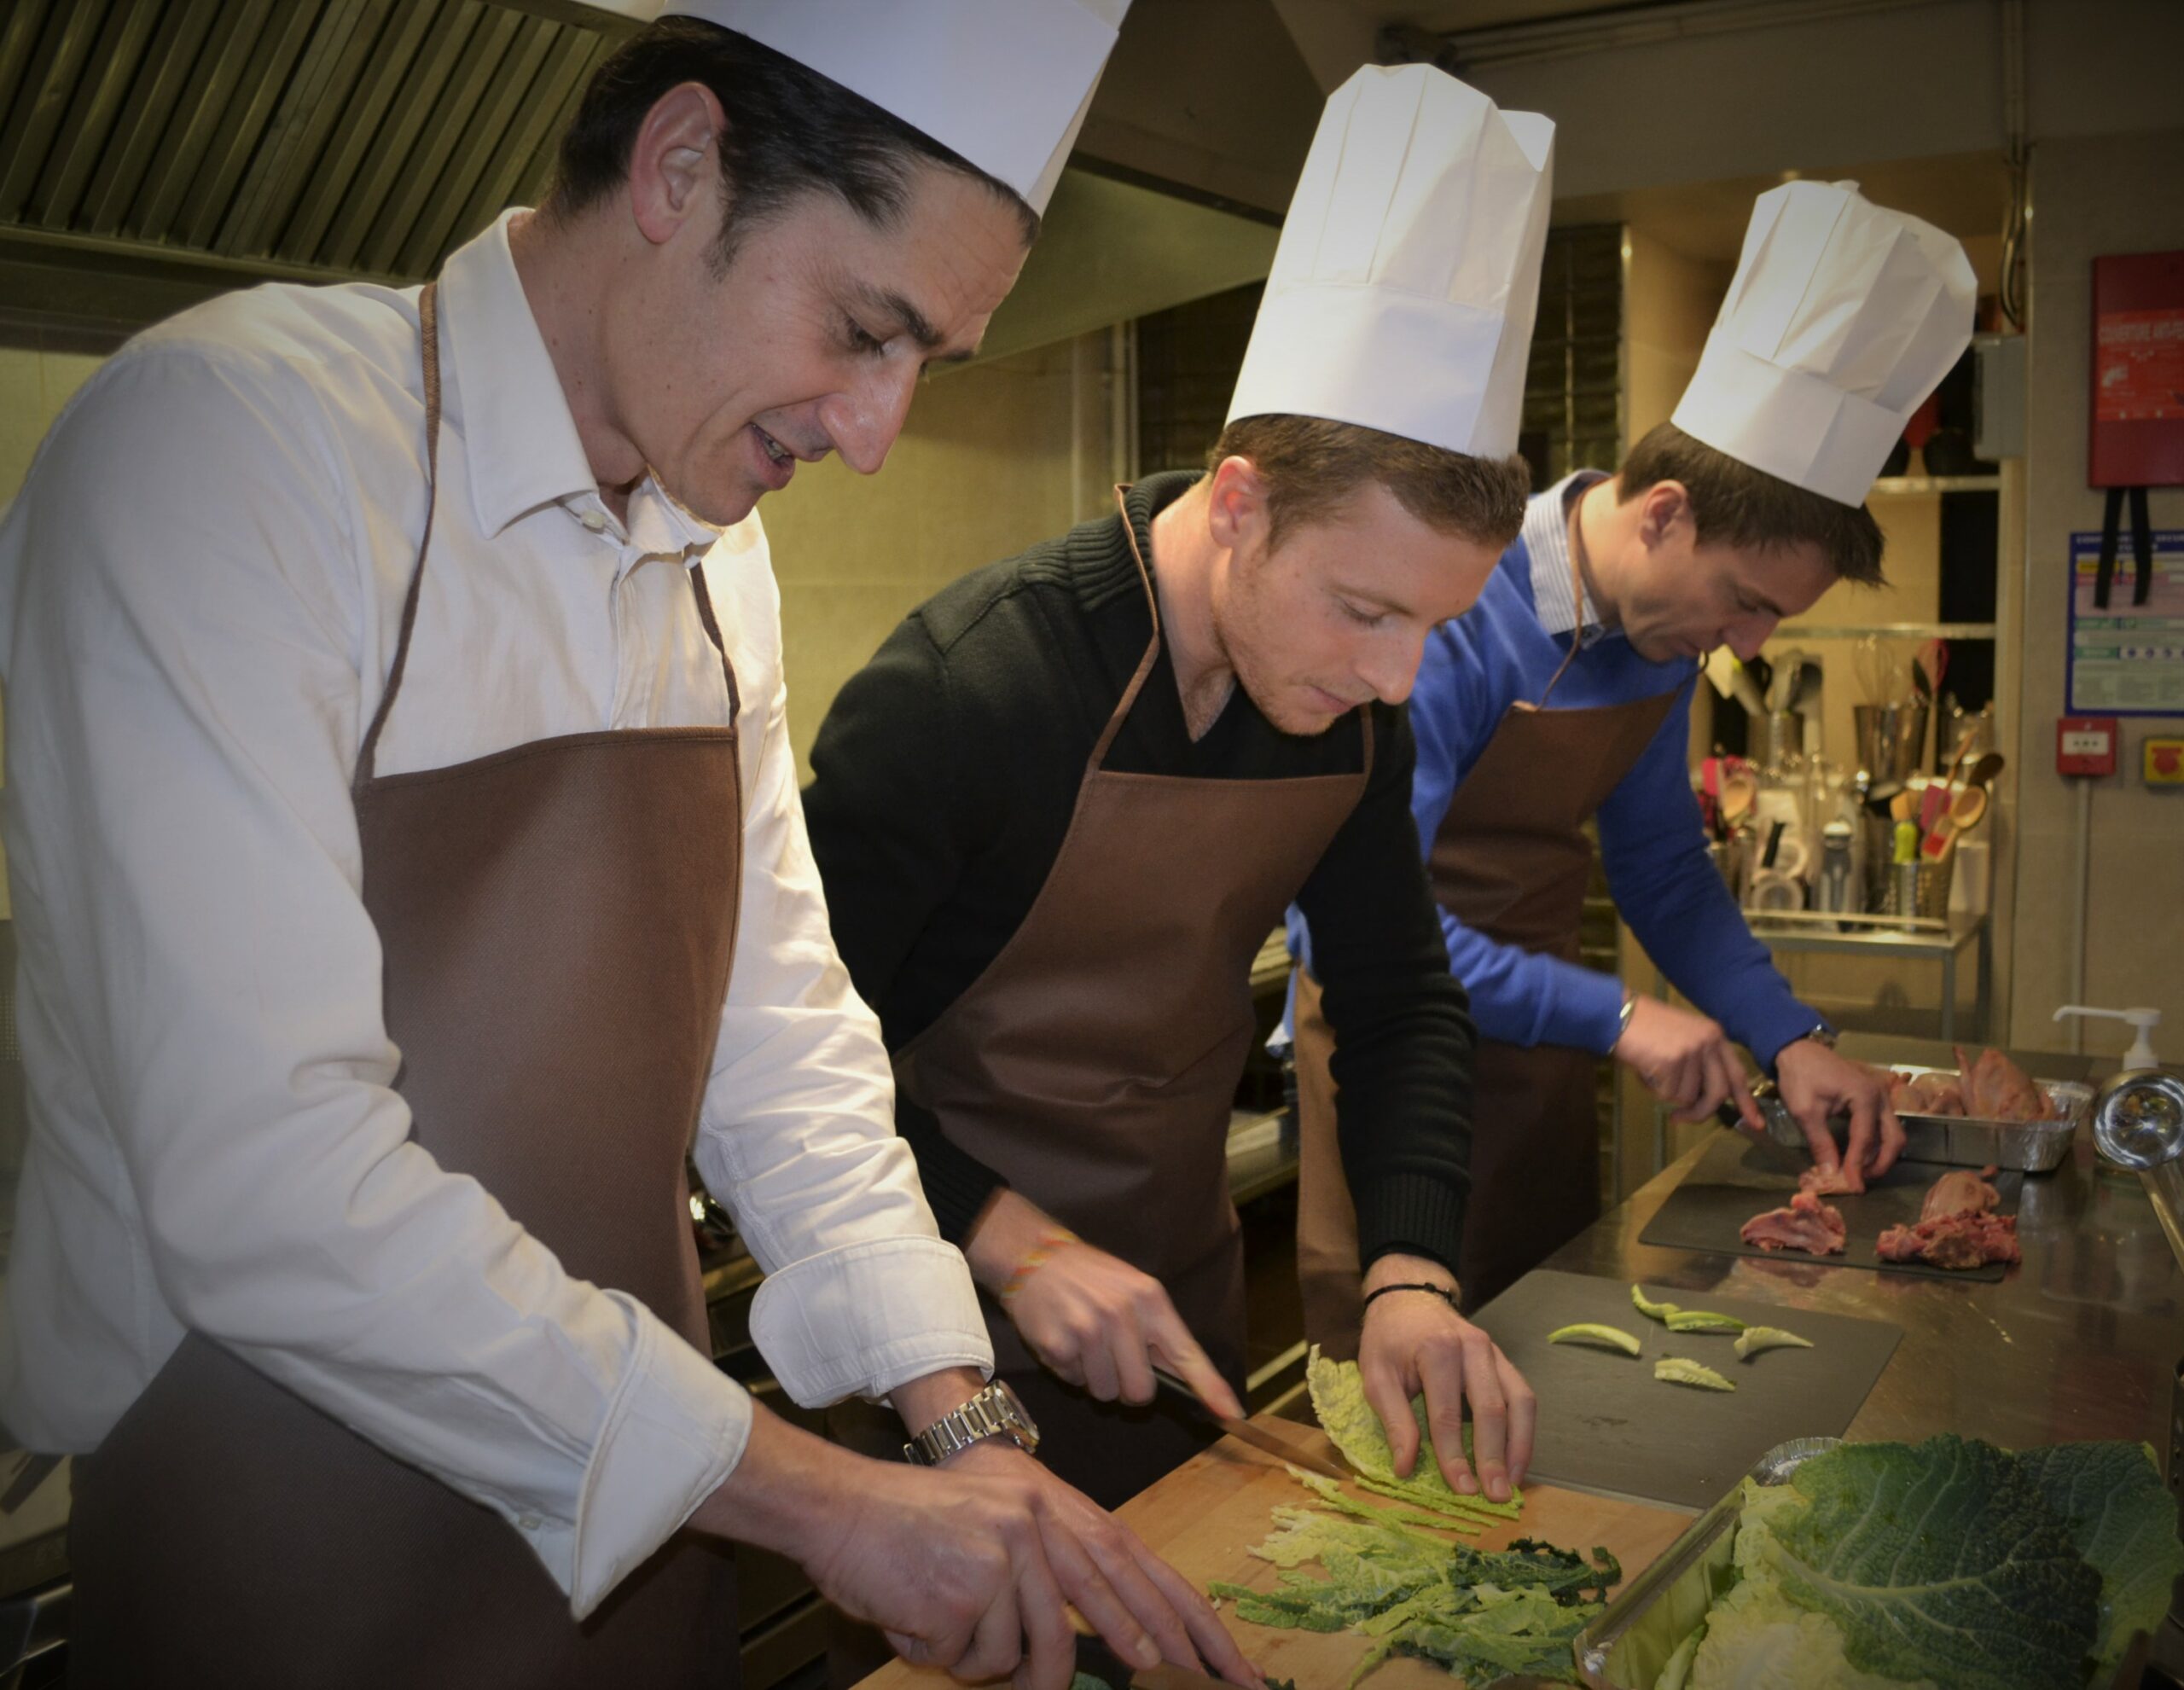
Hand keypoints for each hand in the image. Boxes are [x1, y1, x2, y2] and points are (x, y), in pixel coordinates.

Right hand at [696, 1409, 1263, 1689]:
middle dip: (1146, 1643)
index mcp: (1046, 1501)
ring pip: (1023, 1649)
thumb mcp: (990, 1522)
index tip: (1214, 1649)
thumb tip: (1080, 1631)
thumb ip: (1040, 1562)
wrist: (837, 1507)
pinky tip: (913, 1614)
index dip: (1173, 1605)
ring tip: (939, 1623)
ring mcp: (1003, 1554)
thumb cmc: (905, 1525)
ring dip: (983, 1656)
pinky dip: (940, 1652)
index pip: (1128, 1557)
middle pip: (1104, 1596)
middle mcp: (1034, 1519)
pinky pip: (971, 1658)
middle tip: (1174, 1678)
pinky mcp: (967, 1588)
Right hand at [965, 1191, 1243, 1420]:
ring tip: (1084, 1343)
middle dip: (1127, 1388)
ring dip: (1094, 1379)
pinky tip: (1063, 1340)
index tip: (1231, 1414)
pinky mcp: (1058, 1344)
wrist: (1034, 1255)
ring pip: (1105, 1393)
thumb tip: (1183, 1380)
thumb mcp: (1133, 1289)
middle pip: (1140, 1391)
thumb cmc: (1090, 1277)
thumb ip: (1157, 1333)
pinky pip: (1073, 1382)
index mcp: (1150, 1300)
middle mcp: (1122, 1314)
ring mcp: (1088, 1330)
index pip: (1186, 1353)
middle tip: (1113, 1361)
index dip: (1210, 1388)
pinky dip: (1068, 1370)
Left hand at [1356, 1254, 1534, 1503]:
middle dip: (1494, 1457)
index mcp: (1436, 1350)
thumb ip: (1393, 1420)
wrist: (1409, 1299)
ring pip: (1519, 1402)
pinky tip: (1518, 1458)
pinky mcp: (1503, 1359)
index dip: (1454, 1455)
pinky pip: (1523, 1395)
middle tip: (1496, 1495)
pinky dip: (1524, 1430)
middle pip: (1492, 1409)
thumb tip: (1406, 1468)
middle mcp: (1472, 1348)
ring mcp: (1493, 1352)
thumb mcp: (1375, 1375)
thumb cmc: (1389, 1340)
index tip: (1461, 1490)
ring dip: (1519, 1446)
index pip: (1447, 1413)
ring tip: (1514, 1483)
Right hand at [1614, 996, 1761, 1128]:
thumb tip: (1705, 1099)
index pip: (1737, 1074)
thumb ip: (1701, 1064)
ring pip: (1688, 1096)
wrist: (1616, 1014)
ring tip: (1651, 1071)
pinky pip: (1668, 1094)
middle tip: (1679, 1118)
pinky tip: (1644, 1069)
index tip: (1756, 1123)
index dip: (1746, 1101)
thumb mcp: (1683, 1039)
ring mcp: (1692, 1051)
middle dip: (1700, 1113)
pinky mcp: (1672, 1062)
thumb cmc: (1645, 1029)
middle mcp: (1709, 1042)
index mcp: (1715, 1035)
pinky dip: (1653, 1089)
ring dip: (1667, 1093)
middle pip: (1718, 1093)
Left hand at [1774, 1039, 1903, 1187]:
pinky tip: (1858, 1156)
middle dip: (1880, 1164)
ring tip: (1858, 1172)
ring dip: (1880, 1156)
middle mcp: (1880, 1096)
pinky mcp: (1874, 1100)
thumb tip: (1830, 1174)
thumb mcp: (1805, 1112)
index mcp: (1865, 1097)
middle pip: (1894, 1139)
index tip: (1852, 1187)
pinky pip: (1882, 1127)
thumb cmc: (1800, 1077)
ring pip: (1892, 1134)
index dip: (1858, 1166)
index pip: (1866, 1140)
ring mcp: (1880, 1097)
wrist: (1798, 1050)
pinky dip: (1875, 1144)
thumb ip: (1821, 1143)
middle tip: (1861, 1181)